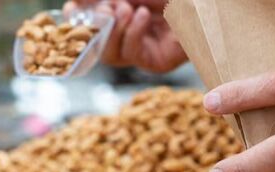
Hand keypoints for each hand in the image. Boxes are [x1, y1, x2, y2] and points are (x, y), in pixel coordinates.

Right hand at [63, 0, 186, 72]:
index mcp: (120, 16)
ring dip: (114, 30)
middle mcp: (127, 36)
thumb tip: (76, 0)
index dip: (76, 20)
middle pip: (94, 44)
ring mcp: (141, 51)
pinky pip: (132, 55)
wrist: (203, 6)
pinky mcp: (155, 62)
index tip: (72, 10)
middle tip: (106, 8)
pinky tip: (142, 16)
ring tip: (127, 9)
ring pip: (109, 54)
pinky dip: (132, 33)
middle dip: (95, 25)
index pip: (88, 24)